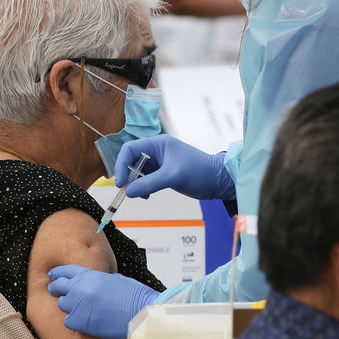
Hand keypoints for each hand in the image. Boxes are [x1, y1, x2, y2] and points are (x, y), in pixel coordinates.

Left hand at [47, 265, 157, 338]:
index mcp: (89, 275)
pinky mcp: (79, 321)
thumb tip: (91, 283)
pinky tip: (82, 320)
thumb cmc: (133, 295)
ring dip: (68, 305)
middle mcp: (80, 288)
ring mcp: (78, 305)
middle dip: (57, 288)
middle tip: (55, 290)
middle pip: (59, 286)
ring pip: (62, 304)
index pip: (65, 271)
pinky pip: (68, 321)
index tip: (53, 275)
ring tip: (77, 308)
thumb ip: (97, 279)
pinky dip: (73, 321)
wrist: (140, 312)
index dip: (58, 273)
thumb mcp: (114, 279)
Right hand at [114, 135, 234, 200]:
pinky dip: (143, 187)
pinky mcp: (163, 173)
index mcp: (157, 143)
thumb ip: (149, 183)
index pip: (130, 149)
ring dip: (136, 183)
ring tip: (141, 195)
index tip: (120, 182)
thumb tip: (128, 192)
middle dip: (128, 176)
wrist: (218, 181)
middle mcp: (156, 151)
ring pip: (138, 171)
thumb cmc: (199, 172)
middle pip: (132, 160)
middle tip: (128, 191)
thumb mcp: (172, 177)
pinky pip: (146, 179)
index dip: (121, 164)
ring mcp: (160, 162)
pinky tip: (147, 195)